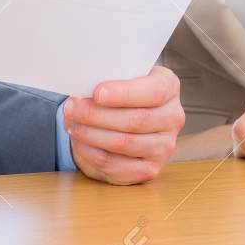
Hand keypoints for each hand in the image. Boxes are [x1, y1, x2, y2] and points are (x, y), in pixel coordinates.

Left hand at [64, 66, 184, 184]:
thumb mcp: (124, 75)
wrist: (131, 114)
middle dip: (96, 114)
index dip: (124, 93)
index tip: (97, 93)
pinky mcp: (149, 169)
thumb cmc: (123, 91)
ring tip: (71, 122)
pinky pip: (116, 165)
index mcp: (169, 86)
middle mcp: (172, 117)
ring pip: (123, 143)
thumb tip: (84, 84)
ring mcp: (164, 147)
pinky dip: (92, 153)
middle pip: (135, 120)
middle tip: (71, 107)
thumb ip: (112, 76)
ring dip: (90, 133)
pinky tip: (79, 140)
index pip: (153, 91)